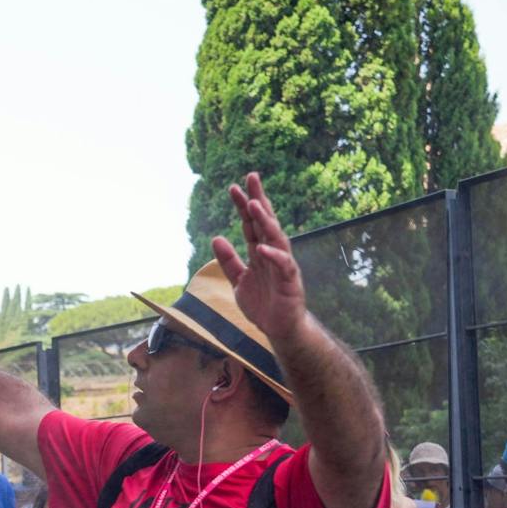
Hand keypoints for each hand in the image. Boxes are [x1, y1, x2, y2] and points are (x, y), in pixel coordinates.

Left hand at [211, 172, 307, 344]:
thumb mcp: (238, 281)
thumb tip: (216, 237)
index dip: (243, 206)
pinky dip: (273, 256)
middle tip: (251, 178)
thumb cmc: (263, 304)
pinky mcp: (290, 282)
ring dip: (266, 221)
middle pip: (266, 222)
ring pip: (276, 238)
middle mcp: (273, 254)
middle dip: (258, 200)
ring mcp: (283, 266)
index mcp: (260, 252)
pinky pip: (283, 265)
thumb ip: (229, 261)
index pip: (251, 224)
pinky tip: (261, 248)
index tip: (233, 187)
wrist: (279, 329)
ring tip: (255, 204)